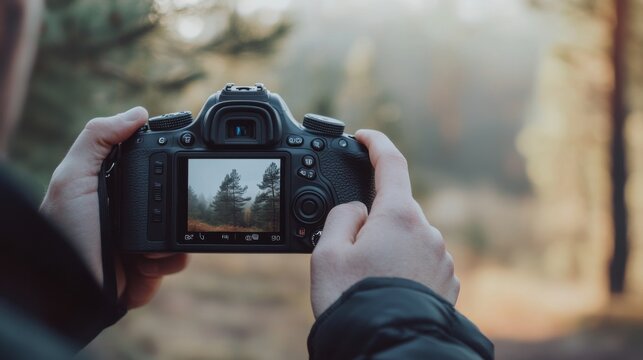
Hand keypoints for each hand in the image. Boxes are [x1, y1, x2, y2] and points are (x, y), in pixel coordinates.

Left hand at [40, 107, 188, 308]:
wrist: (71, 290)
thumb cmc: (65, 233)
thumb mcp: (72, 178)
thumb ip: (97, 138)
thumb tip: (139, 112)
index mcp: (116, 186)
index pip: (152, 163)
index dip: (169, 156)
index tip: (184, 152)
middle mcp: (133, 211)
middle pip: (175, 193)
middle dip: (180, 199)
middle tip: (173, 205)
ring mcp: (145, 240)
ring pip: (183, 226)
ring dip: (174, 236)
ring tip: (149, 246)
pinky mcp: (154, 268)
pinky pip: (181, 258)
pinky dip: (171, 260)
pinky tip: (147, 264)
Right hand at [310, 129, 458, 317]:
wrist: (389, 347)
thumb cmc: (353, 301)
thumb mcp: (327, 252)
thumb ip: (343, 217)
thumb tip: (360, 212)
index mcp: (398, 216)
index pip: (391, 163)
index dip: (376, 143)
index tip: (364, 137)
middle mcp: (427, 232)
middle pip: (396, 209)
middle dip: (374, 220)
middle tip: (351, 253)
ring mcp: (441, 258)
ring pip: (408, 238)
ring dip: (389, 248)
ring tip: (369, 282)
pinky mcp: (448, 281)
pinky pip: (421, 261)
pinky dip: (404, 268)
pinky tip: (388, 290)